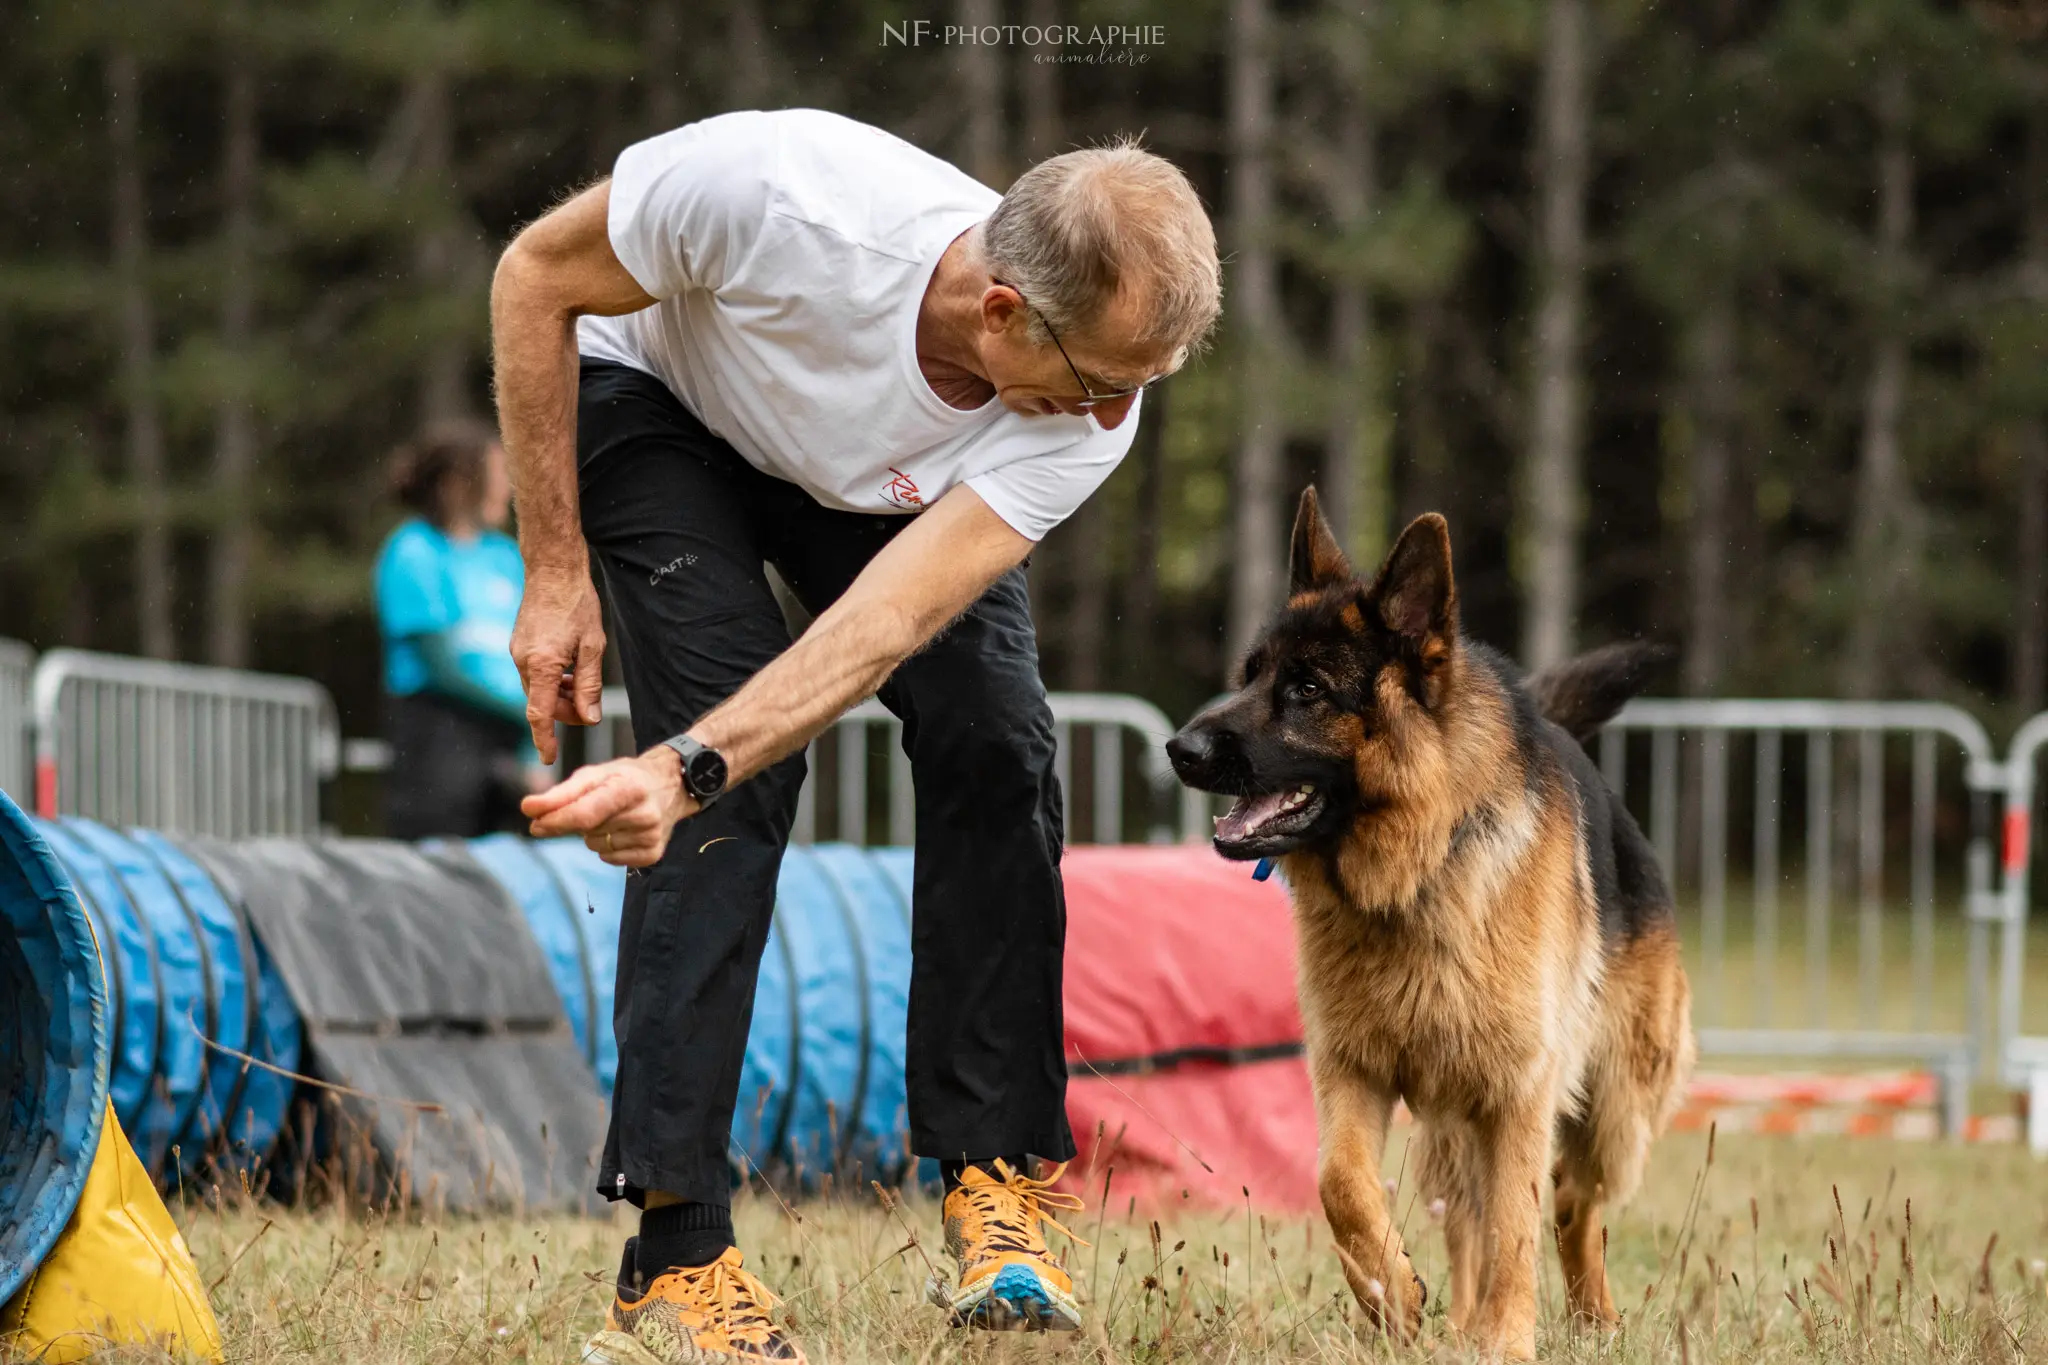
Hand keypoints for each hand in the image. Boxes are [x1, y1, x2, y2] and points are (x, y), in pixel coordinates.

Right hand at [512, 566, 606, 763]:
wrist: (553, 570)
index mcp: (541, 664)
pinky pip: (534, 674)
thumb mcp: (593, 647)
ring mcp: (517, 652)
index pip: (539, 714)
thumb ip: (590, 685)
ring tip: (582, 678)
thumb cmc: (576, 603)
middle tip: (589, 703)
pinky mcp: (518, 645)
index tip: (547, 758)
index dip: (544, 739)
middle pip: (543, 704)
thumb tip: (589, 718)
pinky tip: (569, 667)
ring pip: (539, 689)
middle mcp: (523, 661)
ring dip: (560, 694)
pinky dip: (552, 680)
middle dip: (566, 711)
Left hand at [520, 748, 696, 867]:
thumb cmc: (626, 777)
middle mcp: (644, 814)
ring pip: (596, 847)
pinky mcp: (653, 854)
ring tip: (615, 816)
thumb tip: (529, 809)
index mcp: (628, 788)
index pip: (585, 813)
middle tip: (599, 805)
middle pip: (587, 831)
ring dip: (596, 834)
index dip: (556, 820)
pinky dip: (608, 848)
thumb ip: (561, 793)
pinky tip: (623, 831)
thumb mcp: (595, 774)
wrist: (671, 785)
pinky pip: (610, 859)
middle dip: (581, 821)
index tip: (534, 821)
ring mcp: (651, 836)